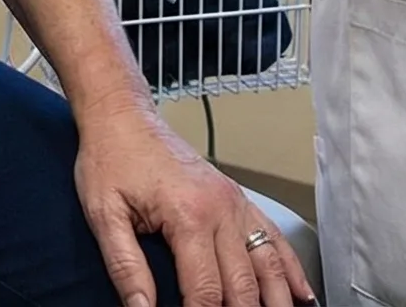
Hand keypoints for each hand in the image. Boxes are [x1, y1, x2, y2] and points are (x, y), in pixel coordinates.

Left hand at [74, 110, 313, 306]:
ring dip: (277, 299)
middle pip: (243, 284)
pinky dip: (290, 268)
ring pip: (268, 263)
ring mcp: (234, 203)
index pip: (205, 290)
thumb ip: (125, 267)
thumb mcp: (105, 215)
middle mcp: (221, 209)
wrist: (123, 117)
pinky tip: (301, 293)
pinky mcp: (237, 199)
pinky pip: (273, 237)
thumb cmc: (111, 160)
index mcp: (189, 215)